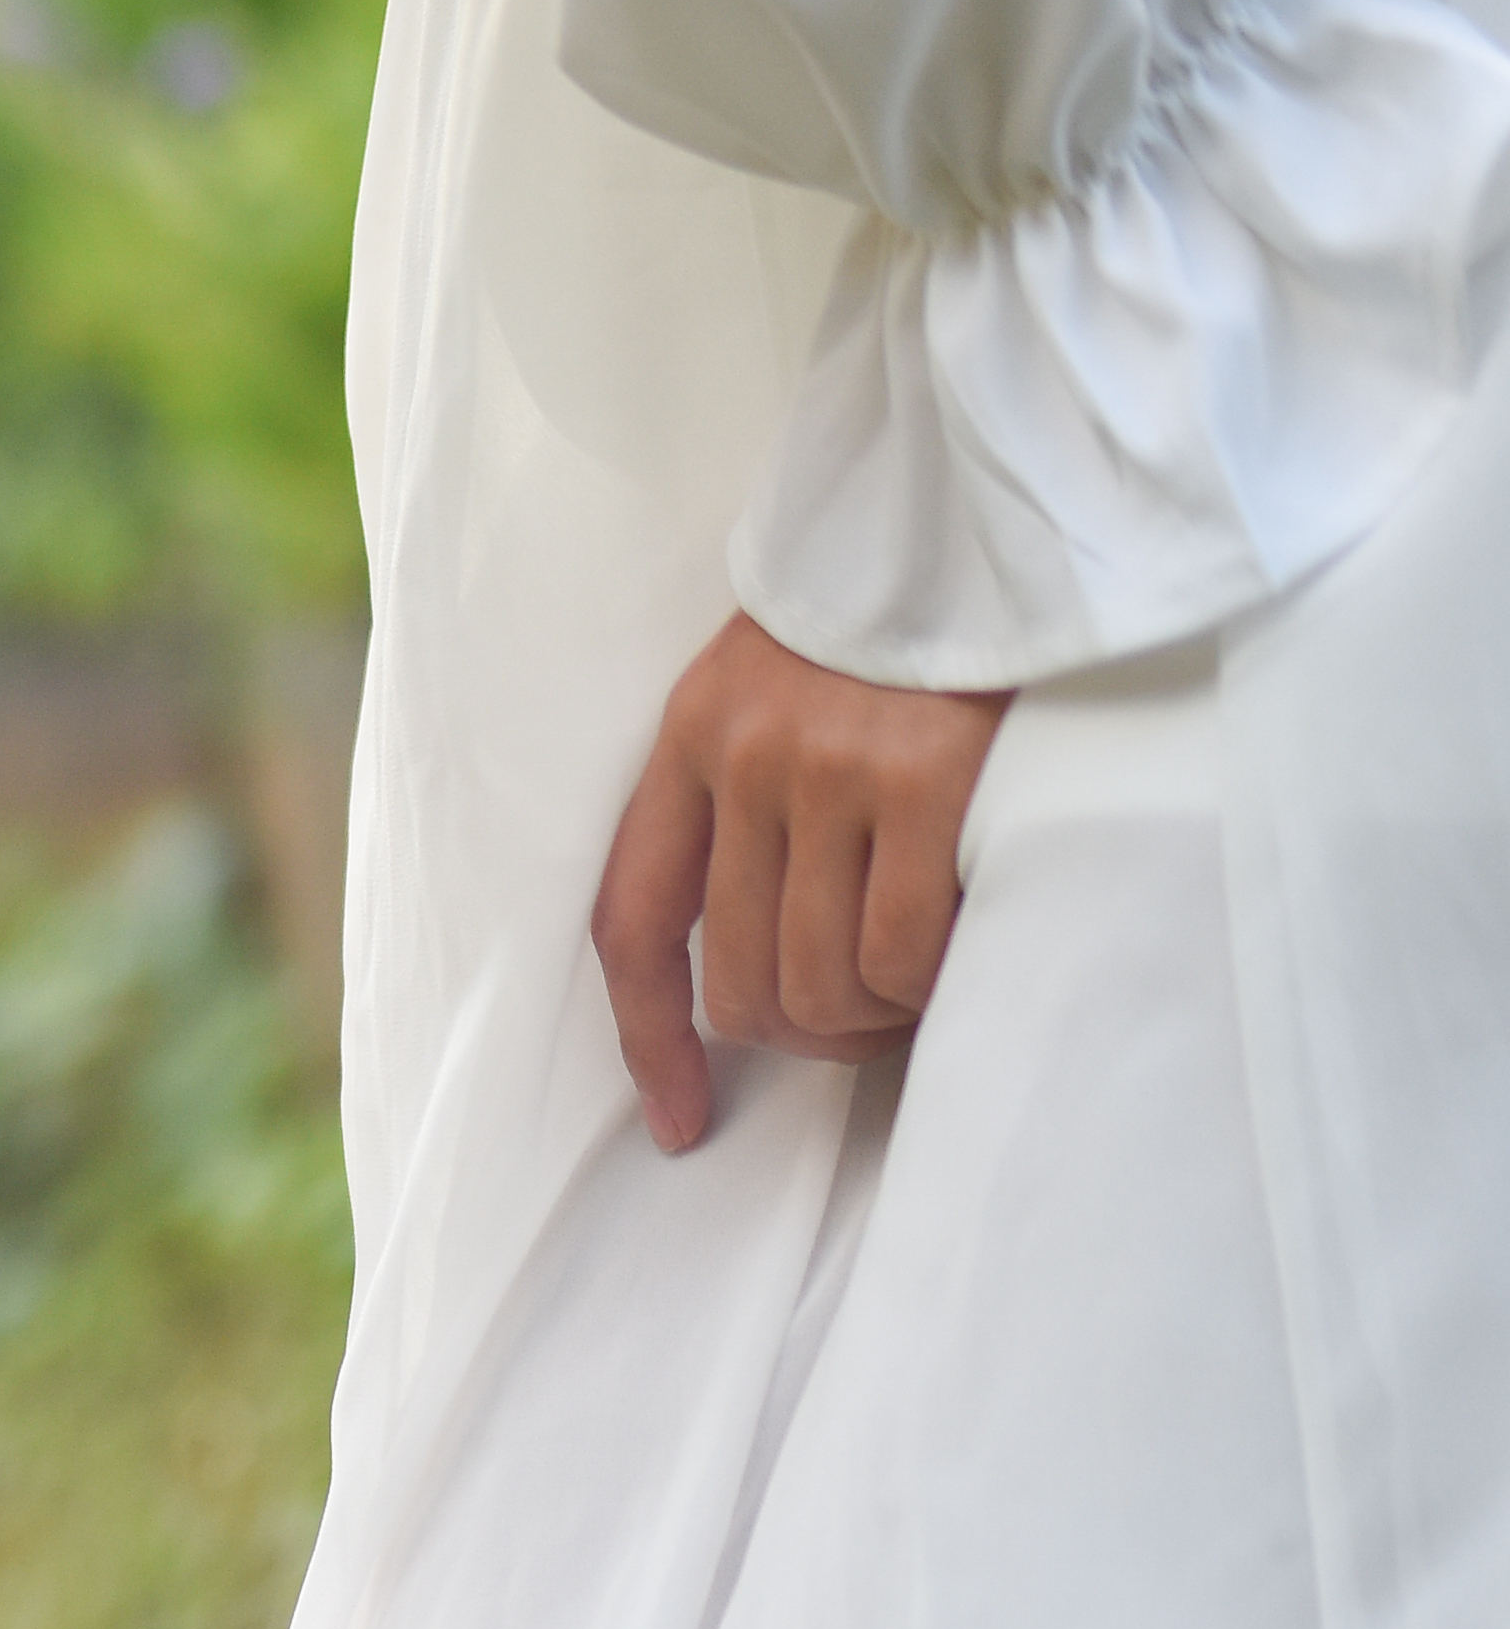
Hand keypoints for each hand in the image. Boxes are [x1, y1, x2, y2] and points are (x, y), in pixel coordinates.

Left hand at [591, 615, 1006, 1152]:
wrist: (996, 508)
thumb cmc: (902, 615)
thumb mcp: (783, 680)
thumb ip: (752, 788)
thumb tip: (762, 951)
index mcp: (693, 735)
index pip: (632, 922)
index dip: (648, 1041)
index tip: (679, 1120)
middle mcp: (748, 757)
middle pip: (735, 979)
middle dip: (799, 1033)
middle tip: (862, 1023)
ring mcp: (835, 770)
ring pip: (821, 979)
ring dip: (869, 1019)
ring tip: (914, 989)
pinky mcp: (929, 781)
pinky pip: (905, 952)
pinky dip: (929, 988)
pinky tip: (957, 960)